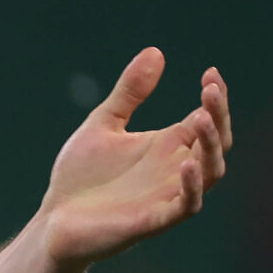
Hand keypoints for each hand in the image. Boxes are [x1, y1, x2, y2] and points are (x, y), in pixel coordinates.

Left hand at [38, 50, 232, 269]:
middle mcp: (175, 170)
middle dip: (219, 116)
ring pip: (211, 173)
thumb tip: (155, 51)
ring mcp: (167, 196)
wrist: (53, 221)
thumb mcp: (103, 125)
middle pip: (217, 143)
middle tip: (209, 91)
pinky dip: (191, 187)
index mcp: (168, 146)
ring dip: (211, 147)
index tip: (209, 73)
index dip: (215, 97)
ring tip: (202, 118)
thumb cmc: (80, 178)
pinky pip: (186, 207)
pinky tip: (185, 164)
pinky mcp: (152, 221)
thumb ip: (128, 94)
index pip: (207, 118)